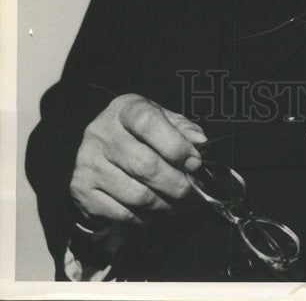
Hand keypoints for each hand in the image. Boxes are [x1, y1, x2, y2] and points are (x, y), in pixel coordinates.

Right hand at [69, 93, 206, 230]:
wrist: (99, 149)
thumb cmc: (138, 132)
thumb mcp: (161, 119)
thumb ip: (182, 128)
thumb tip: (201, 143)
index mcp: (125, 109)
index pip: (148, 122)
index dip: (175, 145)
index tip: (196, 163)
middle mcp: (101, 133)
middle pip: (144, 165)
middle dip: (177, 185)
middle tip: (196, 194)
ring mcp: (88, 163)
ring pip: (136, 195)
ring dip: (166, 206)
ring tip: (182, 206)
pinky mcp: (82, 191)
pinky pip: (122, 214)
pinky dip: (146, 218)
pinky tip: (158, 212)